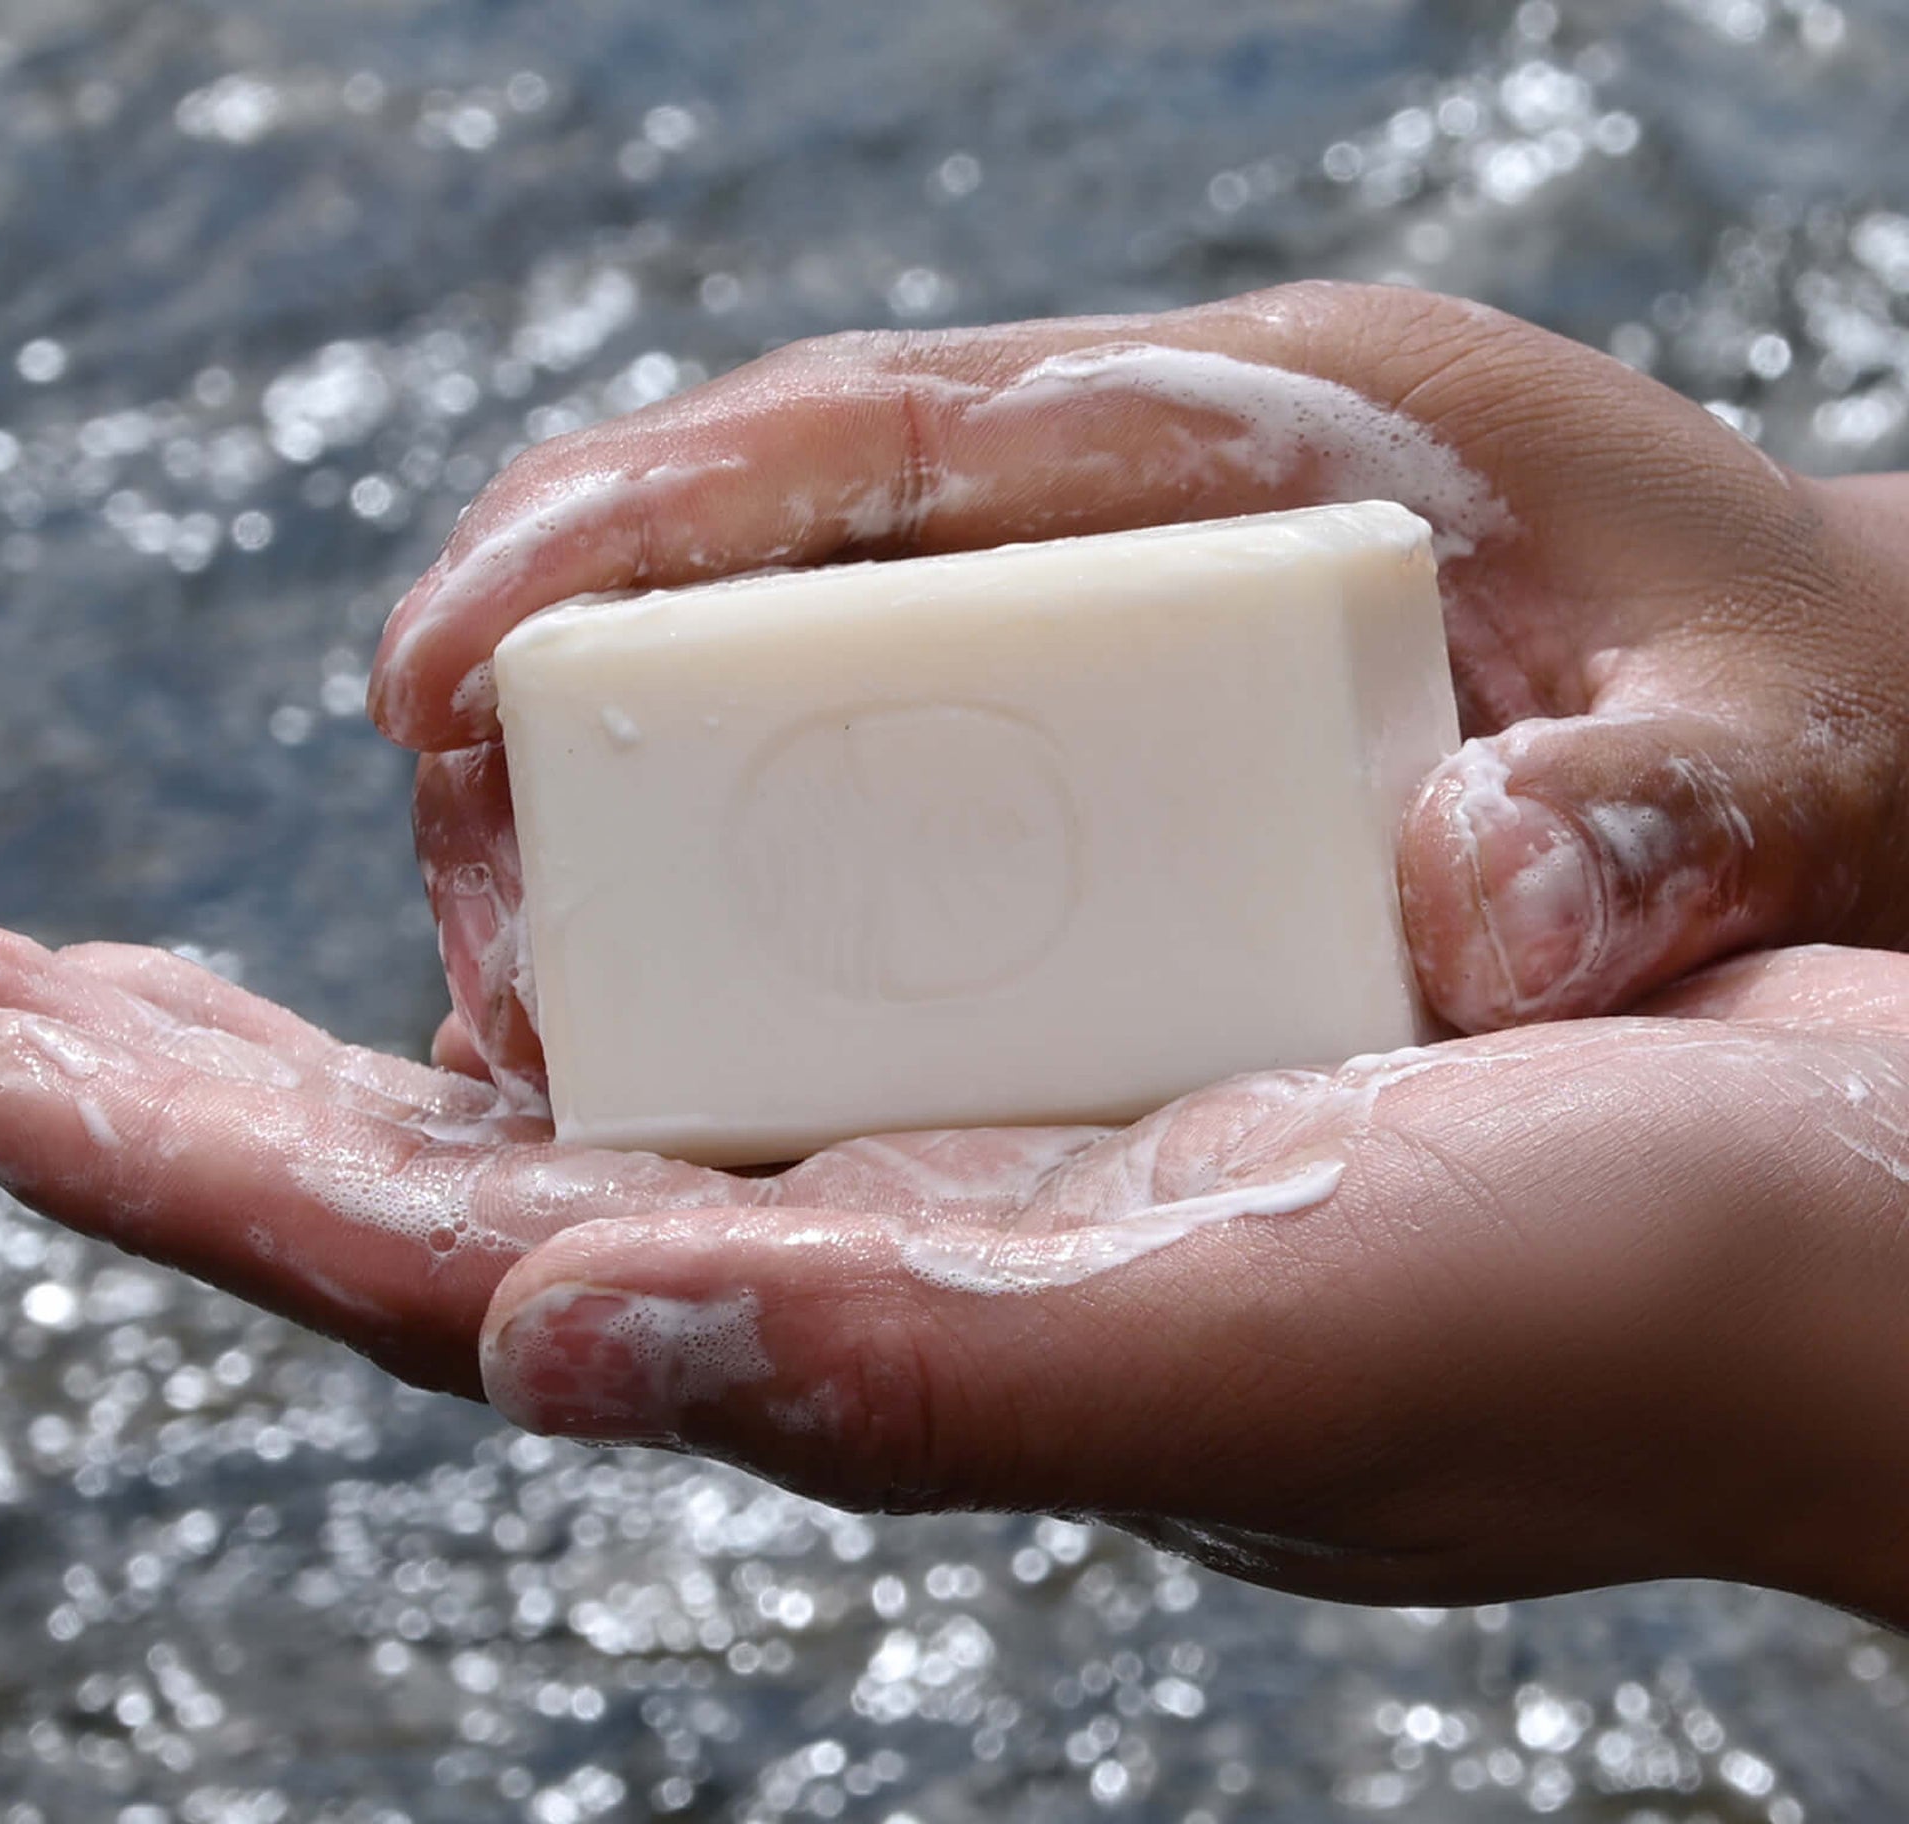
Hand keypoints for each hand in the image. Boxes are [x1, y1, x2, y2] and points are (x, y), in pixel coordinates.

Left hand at [0, 926, 1908, 1624]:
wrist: (1839, 1239)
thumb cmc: (1618, 1306)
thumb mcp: (1265, 1342)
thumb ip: (924, 1375)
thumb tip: (542, 1337)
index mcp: (888, 1354)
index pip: (440, 1272)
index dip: (188, 1165)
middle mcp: (898, 1278)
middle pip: (467, 1190)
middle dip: (212, 1095)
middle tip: (5, 994)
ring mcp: (982, 1180)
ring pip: (599, 1094)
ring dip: (383, 1026)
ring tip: (189, 961)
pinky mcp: (1087, 1079)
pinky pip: (777, 1005)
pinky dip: (628, 943)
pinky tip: (550, 898)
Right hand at [371, 280, 1908, 1086]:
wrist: (1851, 737)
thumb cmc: (1811, 725)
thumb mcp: (1767, 764)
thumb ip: (1653, 825)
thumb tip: (1479, 920)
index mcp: (1271, 436)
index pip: (873, 432)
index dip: (611, 534)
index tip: (426, 678)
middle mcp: (1149, 503)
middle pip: (761, 545)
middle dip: (559, 704)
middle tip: (473, 927)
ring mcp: (1110, 620)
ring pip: (781, 667)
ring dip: (627, 817)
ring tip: (536, 1001)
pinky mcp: (1104, 739)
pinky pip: (865, 776)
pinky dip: (745, 883)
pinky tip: (701, 1023)